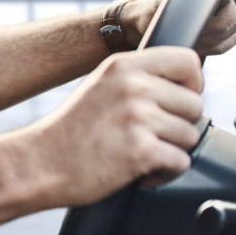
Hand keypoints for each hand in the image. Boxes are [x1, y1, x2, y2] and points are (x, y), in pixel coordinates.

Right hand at [23, 46, 204, 207]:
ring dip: (171, 150)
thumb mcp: (100, 85)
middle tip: (151, 135)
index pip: (188, 60)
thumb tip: (182, 85)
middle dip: (179, 125)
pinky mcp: (141, 150)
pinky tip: (140, 170)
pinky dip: (165, 173)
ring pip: (190, 135)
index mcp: (123, 65)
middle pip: (195, 104)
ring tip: (141, 153)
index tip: (178, 101)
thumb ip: (137, 78)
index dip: (192, 84)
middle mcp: (133, 86)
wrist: (40, 162)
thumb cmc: (71, 130)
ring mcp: (137, 117)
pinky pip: (181, 163)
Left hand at [124, 0, 235, 55]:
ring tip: (195, 42)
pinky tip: (202, 46)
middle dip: (220, 26)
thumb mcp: (154, 5)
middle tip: (200, 37)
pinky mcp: (229, 21)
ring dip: (218, 38)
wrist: (150, 23)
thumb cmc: (151, 10)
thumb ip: (166, 2)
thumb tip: (180, 6)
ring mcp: (227, 2)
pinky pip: (235, 37)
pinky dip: (220, 45)